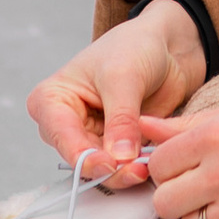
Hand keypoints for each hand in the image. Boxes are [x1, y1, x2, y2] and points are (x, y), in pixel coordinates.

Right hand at [27, 0, 207, 182]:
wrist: (166, 46)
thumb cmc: (134, 47)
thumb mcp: (124, 77)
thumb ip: (121, 118)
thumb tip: (119, 157)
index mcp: (52, 100)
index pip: (61, 135)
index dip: (83, 155)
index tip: (109, 164)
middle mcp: (67, 123)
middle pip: (80, 159)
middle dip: (107, 168)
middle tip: (134, 169)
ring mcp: (91, 137)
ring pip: (101, 168)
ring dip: (123, 172)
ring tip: (145, 167)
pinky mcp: (115, 146)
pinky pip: (121, 167)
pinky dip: (135, 169)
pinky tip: (151, 165)